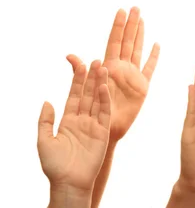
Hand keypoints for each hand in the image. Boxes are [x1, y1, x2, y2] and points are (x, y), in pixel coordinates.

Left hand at [38, 60, 111, 190]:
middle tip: (96, 60)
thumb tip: (47, 101)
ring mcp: (94, 125)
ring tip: (103, 67)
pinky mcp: (103, 132)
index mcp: (68, 121)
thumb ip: (45, 120)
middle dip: (91, 77)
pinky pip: (104, 113)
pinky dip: (104, 100)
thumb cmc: (54, 165)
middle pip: (87, 94)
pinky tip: (103, 88)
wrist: (68, 182)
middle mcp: (82, 120)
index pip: (73, 96)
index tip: (79, 65)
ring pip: (97, 100)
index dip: (76, 81)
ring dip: (100, 84)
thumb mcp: (44, 140)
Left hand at [67, 7, 159, 140]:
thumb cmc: (90, 115)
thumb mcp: (80, 93)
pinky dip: (154, 57)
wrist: (104, 133)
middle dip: (131, 24)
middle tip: (135, 7)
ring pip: (138, 50)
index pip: (113, 42)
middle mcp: (120, 69)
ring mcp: (132, 76)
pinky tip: (157, 45)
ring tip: (142, 19)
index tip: (121, 10)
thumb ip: (79, 73)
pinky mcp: (142, 87)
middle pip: (127, 42)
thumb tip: (70, 56)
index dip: (117, 27)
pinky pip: (150, 69)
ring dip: (140, 35)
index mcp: (106, 68)